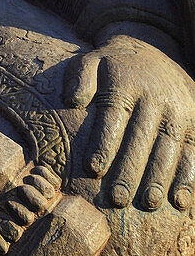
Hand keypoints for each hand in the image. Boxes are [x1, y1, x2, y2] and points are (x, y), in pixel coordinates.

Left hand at [65, 32, 194, 210]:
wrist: (154, 52)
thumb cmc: (114, 66)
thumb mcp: (92, 61)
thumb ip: (80, 77)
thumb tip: (73, 100)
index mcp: (125, 82)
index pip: (113, 114)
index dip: (103, 142)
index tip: (92, 168)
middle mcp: (154, 96)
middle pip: (141, 136)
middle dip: (129, 168)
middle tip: (117, 198)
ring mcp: (177, 110)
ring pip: (169, 146)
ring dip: (159, 177)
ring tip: (147, 203)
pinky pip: (194, 151)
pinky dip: (188, 177)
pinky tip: (179, 200)